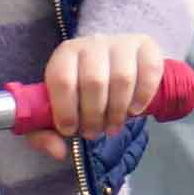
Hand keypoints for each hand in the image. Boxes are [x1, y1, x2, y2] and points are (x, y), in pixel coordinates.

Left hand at [35, 32, 168, 144]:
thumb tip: (58, 151)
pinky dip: (143, 96)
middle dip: (93, 116)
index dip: (65, 110)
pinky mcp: (147, 46)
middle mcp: (93, 43)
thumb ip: (44, 134)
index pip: (62, 79)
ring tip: (113, 127)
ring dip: (118, 111)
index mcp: (65, 54)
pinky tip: (134, 111)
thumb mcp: (56, 110)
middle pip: (94, 81)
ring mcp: (122, 42)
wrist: (112, 63)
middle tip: (93, 132)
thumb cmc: (81, 91)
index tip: (70, 130)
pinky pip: (149, 71)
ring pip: (123, 78)